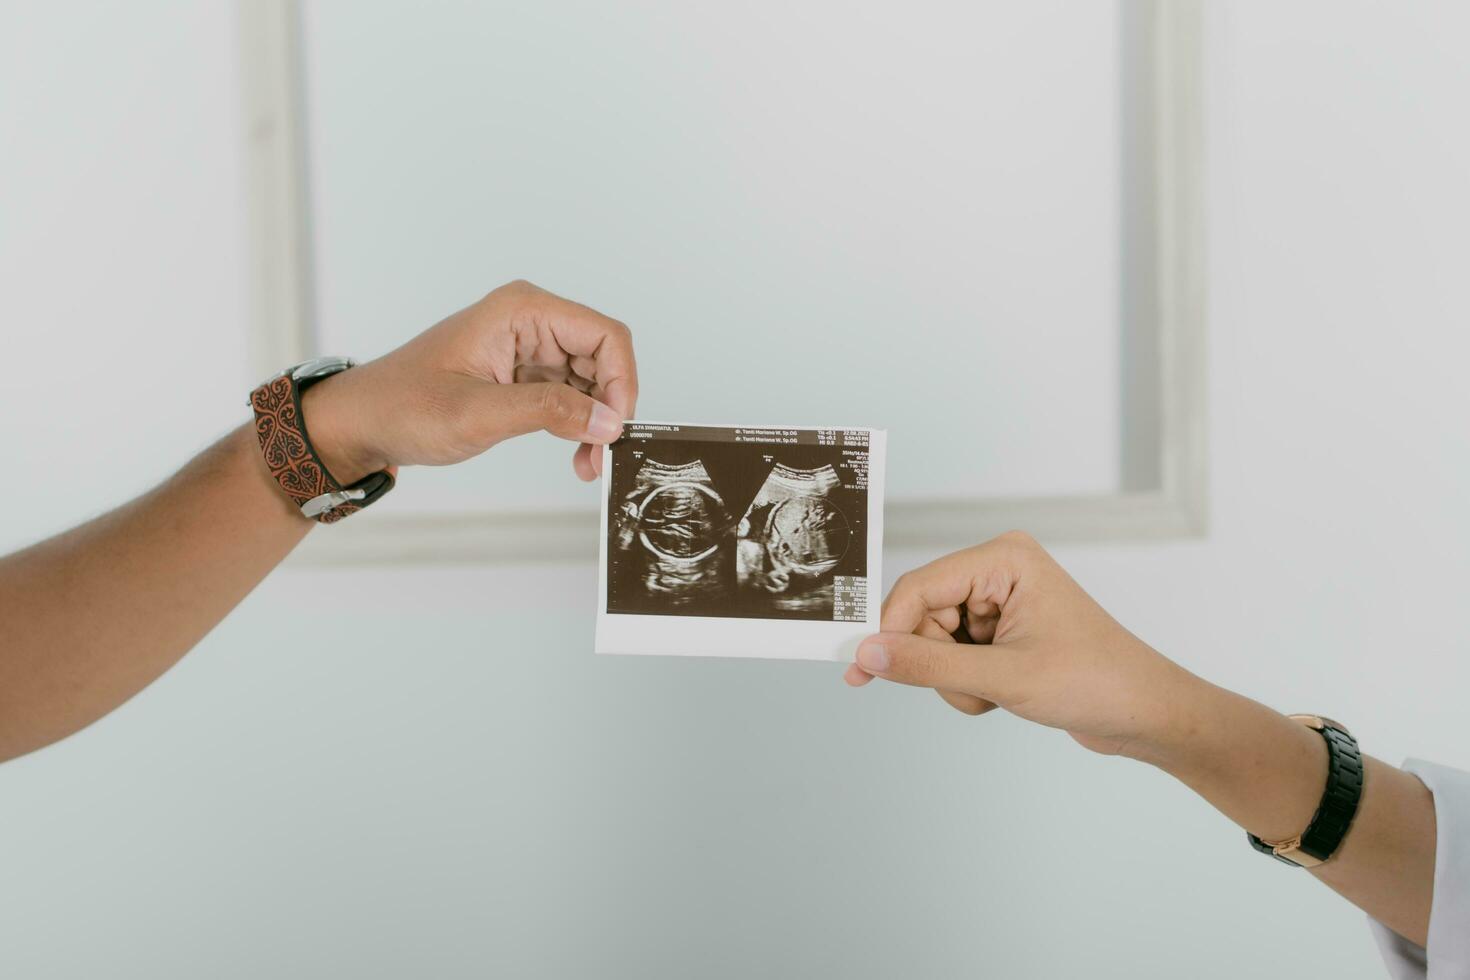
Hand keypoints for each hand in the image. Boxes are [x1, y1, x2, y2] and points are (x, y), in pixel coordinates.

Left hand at [301, 280, 637, 483]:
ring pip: (592, 381)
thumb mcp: (479, 413)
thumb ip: (549, 412)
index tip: (616, 428)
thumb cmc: (403, 407)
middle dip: (610, 408)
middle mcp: (531, 321)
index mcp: (521, 310)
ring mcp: (529, 348)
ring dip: (596, 422)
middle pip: (604, 357)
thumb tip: (608, 422)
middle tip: (602, 456)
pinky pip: (571, 395)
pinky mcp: (523, 375)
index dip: (621, 382)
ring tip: (587, 464)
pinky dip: (579, 425)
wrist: (362, 423)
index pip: (604, 335)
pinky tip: (576, 454)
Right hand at [845, 531, 1202, 758]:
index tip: (860, 670)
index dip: (888, 630)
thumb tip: (868, 655)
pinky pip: (954, 659)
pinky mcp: (1001, 632)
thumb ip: (927, 666)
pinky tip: (1005, 694)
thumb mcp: (1003, 678)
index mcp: (1003, 559)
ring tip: (1000, 693)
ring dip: (956, 680)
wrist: (1147, 715)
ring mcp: (1000, 603)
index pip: (919, 588)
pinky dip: (969, 686)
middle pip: (922, 616)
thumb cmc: (1096, 682)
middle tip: (977, 687)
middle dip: (939, 663)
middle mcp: (999, 572)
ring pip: (934, 644)